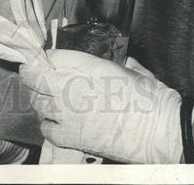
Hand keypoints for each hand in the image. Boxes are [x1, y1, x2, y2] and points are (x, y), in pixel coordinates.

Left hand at [19, 50, 182, 163]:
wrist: (160, 130)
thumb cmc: (151, 98)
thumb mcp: (131, 69)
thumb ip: (113, 63)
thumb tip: (115, 61)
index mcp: (86, 65)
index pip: (48, 56)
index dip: (43, 59)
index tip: (44, 62)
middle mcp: (71, 86)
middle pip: (32, 78)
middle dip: (33, 78)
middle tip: (39, 81)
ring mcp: (67, 112)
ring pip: (37, 104)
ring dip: (42, 102)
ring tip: (51, 104)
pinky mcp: (71, 136)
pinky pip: (46, 129)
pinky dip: (49, 126)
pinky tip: (58, 125)